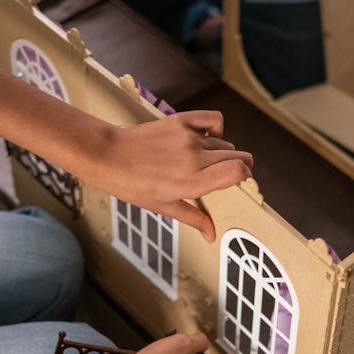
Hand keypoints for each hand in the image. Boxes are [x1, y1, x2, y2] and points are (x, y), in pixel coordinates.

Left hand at [102, 110, 252, 240]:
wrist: (108, 155)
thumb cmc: (131, 184)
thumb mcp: (163, 206)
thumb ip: (193, 218)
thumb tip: (212, 234)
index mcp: (192, 181)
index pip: (238, 172)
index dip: (245, 177)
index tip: (240, 182)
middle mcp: (194, 158)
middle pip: (238, 157)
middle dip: (240, 166)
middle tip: (227, 175)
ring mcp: (189, 137)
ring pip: (225, 143)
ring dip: (223, 153)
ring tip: (205, 162)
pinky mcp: (181, 121)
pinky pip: (214, 120)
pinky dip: (217, 128)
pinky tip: (207, 138)